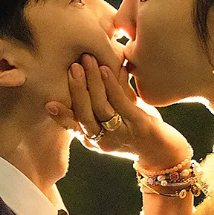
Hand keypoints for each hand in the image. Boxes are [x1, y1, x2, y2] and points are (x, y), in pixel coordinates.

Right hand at [45, 54, 191, 169]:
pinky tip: (106, 69)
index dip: (61, 116)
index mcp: (94, 141)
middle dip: (76, 89)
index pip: (73, 127)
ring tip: (87, 62)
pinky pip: (120, 103)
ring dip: (91, 82)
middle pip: (84, 114)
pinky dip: (111, 84)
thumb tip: (98, 69)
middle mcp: (104, 141)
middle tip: (72, 67)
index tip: (48, 103)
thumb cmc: (138, 132)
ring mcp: (121, 133)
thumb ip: (107, 100)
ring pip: (100, 107)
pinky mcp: (138, 124)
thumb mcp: (117, 119)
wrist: (165, 152)